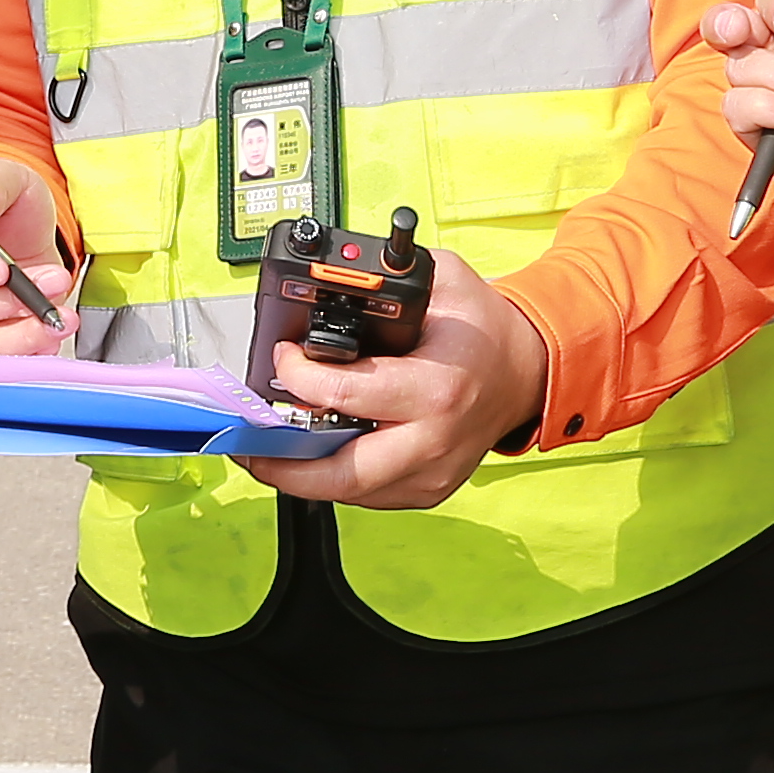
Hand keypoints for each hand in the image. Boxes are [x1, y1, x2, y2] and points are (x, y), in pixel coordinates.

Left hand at [245, 247, 542, 513]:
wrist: (528, 372)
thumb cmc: (483, 328)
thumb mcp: (443, 280)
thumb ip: (389, 278)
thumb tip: (331, 279)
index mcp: (437, 388)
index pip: (348, 396)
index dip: (300, 378)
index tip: (282, 358)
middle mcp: (435, 440)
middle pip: (343, 472)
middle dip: (283, 466)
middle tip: (245, 448)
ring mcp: (434, 473)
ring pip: (351, 491)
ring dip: (302, 476)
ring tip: (265, 452)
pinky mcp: (429, 489)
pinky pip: (370, 494)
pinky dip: (334, 478)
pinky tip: (309, 457)